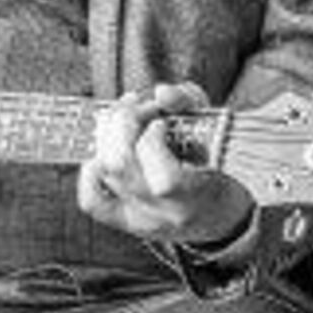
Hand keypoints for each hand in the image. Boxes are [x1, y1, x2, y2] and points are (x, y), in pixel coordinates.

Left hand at [75, 81, 256, 250]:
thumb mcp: (220, 133)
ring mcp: (139, 217)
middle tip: (139, 107)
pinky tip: (103, 153)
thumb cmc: (222, 172)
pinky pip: (92, 200)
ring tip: (124, 119)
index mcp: (195, 195)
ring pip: (105, 172)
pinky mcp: (123, 220)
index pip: (164, 179)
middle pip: (121, 166)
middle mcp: (163, 212)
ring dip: (107, 134)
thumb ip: (192, 107)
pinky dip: (91, 171)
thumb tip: (162, 92)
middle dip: (124, 123)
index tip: (162, 122)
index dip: (153, 140)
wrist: (220, 217)